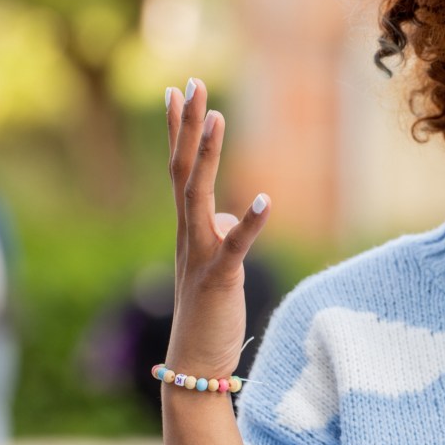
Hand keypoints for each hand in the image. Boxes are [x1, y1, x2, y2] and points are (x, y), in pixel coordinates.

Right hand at [164, 77, 269, 377]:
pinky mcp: (219, 278)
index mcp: (191, 226)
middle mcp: (190, 233)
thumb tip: (235, 215)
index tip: (178, 90)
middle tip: (191, 82)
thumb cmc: (209, 310)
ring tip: (217, 117)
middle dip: (188, 125)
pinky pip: (234, 246)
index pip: (182, 167)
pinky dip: (249, 223)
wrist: (194, 362)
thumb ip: (224, 231)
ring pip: (199, 196)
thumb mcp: (220, 261)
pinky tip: (266, 200)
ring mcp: (201, 253)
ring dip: (208, 156)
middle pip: (184, 168)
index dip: (180, 129)